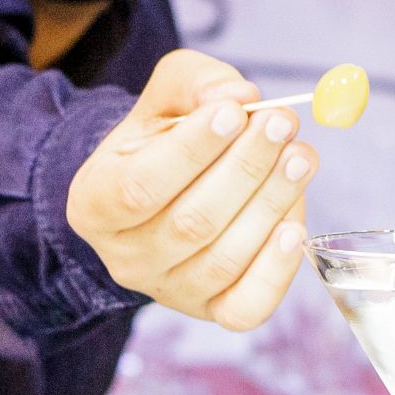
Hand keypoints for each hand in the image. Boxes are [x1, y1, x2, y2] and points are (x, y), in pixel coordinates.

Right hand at [68, 49, 316, 330]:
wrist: (164, 189)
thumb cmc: (163, 139)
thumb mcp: (166, 97)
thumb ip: (196, 84)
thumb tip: (240, 97)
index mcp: (94, 202)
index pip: (140, 185)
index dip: (191, 150)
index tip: (235, 111)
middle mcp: (125, 256)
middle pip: (191, 222)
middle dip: (246, 168)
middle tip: (282, 125)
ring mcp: (167, 290)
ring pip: (223, 258)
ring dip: (271, 204)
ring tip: (300, 158)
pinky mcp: (210, 310)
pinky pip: (245, 307)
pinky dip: (275, 271)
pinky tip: (295, 229)